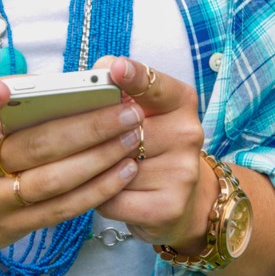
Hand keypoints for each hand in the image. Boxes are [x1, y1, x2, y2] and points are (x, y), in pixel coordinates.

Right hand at [0, 77, 142, 262]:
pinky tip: (122, 172)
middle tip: (125, 109)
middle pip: (36, 145)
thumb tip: (50, 85)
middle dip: (87, 126)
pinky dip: (96, 190)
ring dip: (101, 158)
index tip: (4, 89)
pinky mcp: (15, 226)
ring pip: (56, 179)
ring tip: (132, 137)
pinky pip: (63, 208)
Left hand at [93, 56, 216, 250]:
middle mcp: (187, 133)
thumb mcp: (142, 107)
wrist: (184, 198)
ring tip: (100, 165)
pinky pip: (113, 198)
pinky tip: (107, 190)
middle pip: (123, 129)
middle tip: (88, 135)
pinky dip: (101, 195)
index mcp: (180, 101)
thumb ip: (119, 86)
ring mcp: (182, 172)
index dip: (134, 76)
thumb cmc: (151, 141)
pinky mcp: (169, 206)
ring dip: (96, 168)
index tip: (117, 69)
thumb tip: (96, 75)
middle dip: (98, 134)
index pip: (154, 85)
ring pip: (114, 166)